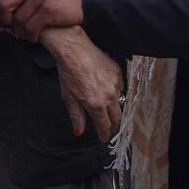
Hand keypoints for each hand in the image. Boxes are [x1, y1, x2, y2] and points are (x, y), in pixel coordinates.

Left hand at [39, 26, 122, 142]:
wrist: (75, 50)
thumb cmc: (68, 73)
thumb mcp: (69, 98)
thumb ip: (76, 116)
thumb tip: (79, 132)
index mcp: (96, 104)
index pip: (105, 126)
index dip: (105, 134)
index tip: (104, 138)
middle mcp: (109, 96)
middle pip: (117, 117)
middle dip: (114, 126)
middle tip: (110, 129)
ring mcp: (115, 84)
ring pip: (118, 101)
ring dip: (112, 106)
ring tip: (104, 106)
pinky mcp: (118, 73)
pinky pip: (119, 87)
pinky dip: (113, 91)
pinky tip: (104, 88)